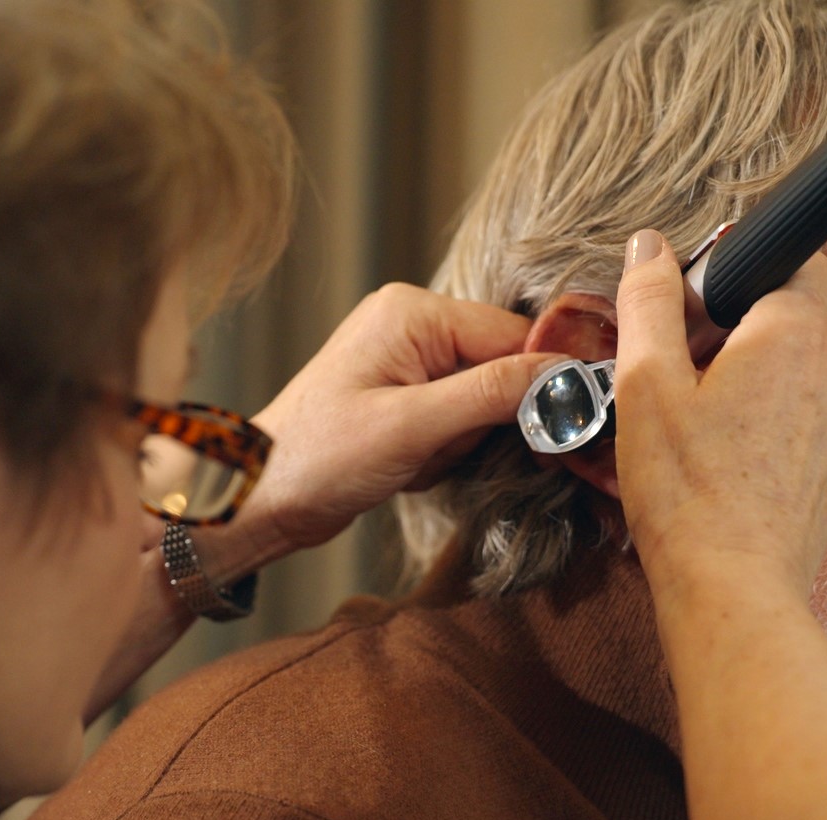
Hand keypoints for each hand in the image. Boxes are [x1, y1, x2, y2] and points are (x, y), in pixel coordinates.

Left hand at [239, 283, 556, 556]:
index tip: (560, 427)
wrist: (262, 499)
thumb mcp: (411, 427)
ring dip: (463, 442)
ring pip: (484, 401)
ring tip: (416, 459)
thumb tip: (564, 375)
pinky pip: (459, 420)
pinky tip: (409, 465)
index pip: (513, 333)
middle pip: (502, 367)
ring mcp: (409, 360)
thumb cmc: (319, 458)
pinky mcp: (406, 395)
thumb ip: (490, 395)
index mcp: (414, 312)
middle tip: (442, 450)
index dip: (540, 381)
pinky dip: (446, 450)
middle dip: (487, 422)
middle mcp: (414, 324)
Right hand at [611, 230, 826, 597]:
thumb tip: (650, 246)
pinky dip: (779, 430)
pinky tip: (733, 465)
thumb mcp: (644, 383)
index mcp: (795, 332)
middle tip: (686, 379)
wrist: (732, 588)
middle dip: (743, 336)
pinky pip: (814, 423)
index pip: (798, 259)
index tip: (698, 312)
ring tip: (707, 432)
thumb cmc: (686, 490)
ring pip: (804, 375)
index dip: (744, 274)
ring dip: (762, 386)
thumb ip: (649, 301)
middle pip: (794, 321)